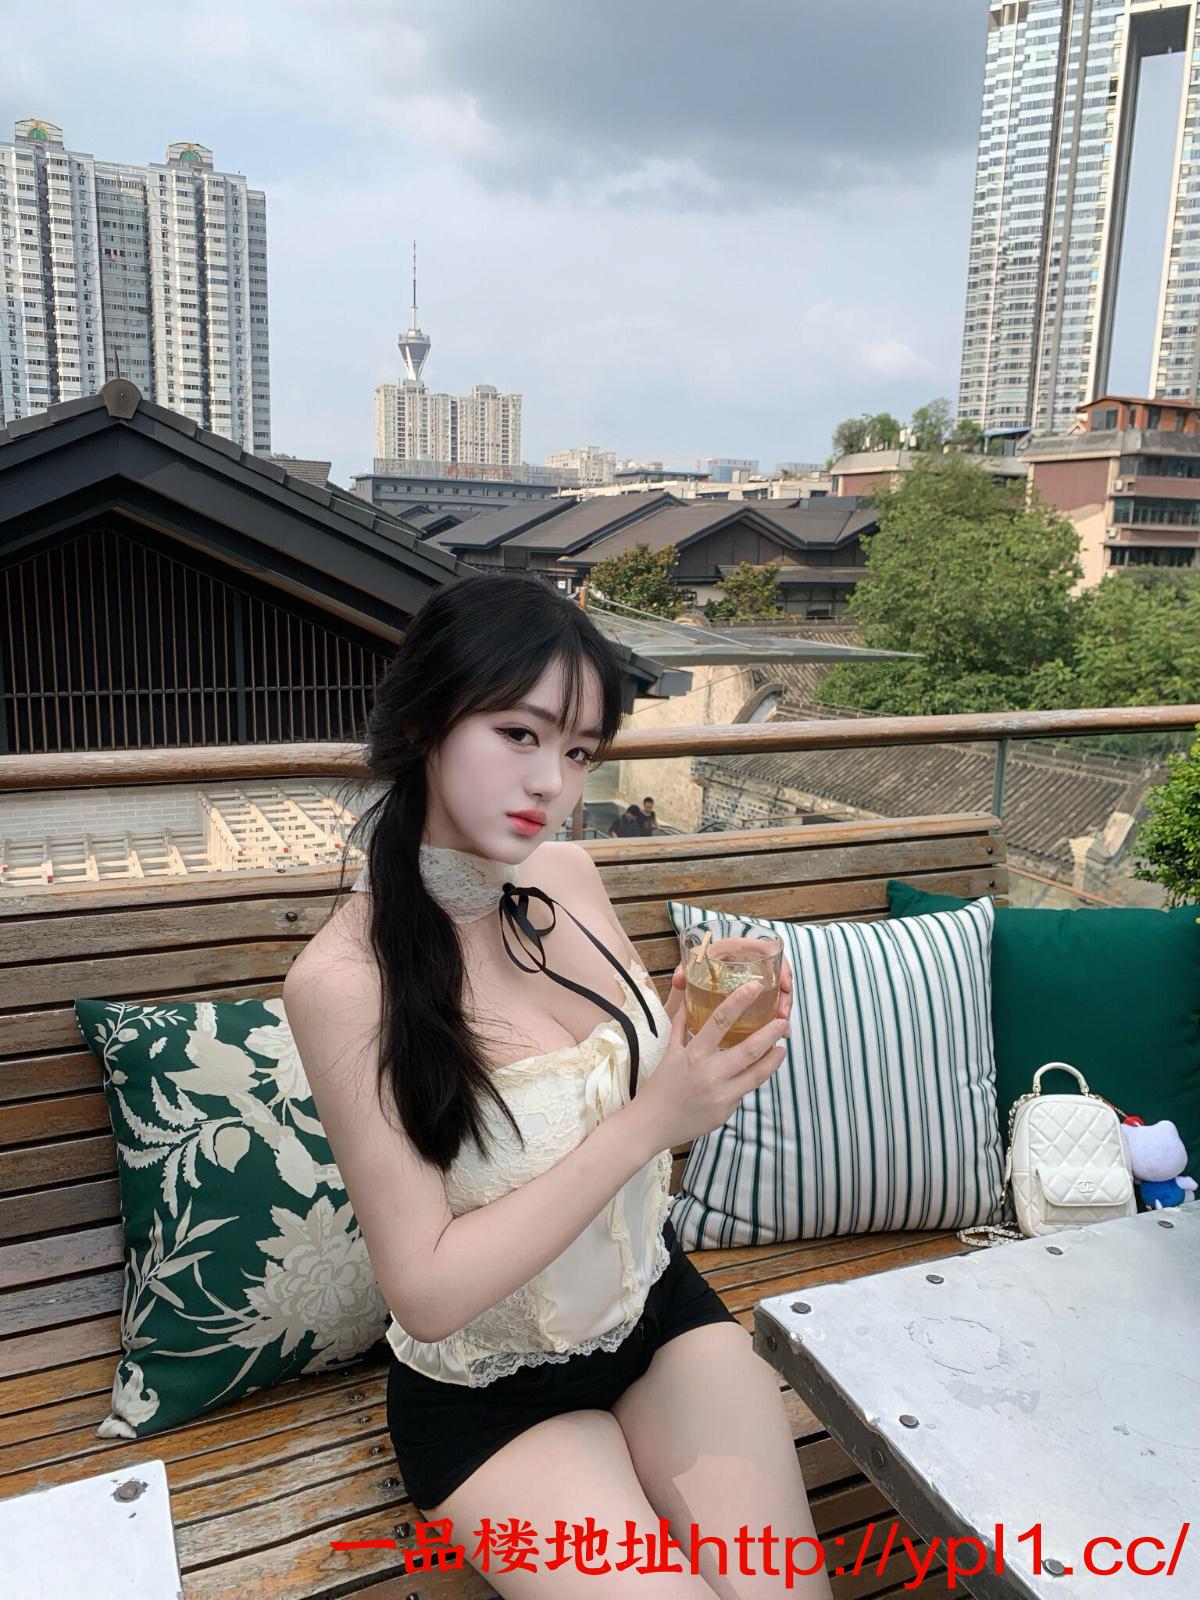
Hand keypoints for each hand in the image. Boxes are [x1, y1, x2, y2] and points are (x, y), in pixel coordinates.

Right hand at [631, 978, 789, 1152]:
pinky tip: (754, 1073)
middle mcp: (710, 1074)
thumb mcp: (668, 1052)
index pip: (721, 1020)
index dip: (740, 1000)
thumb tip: (688, 1000)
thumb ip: (681, 1026)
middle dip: (771, 1033)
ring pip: (757, 1074)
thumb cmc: (658, 1087)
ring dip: (773, 1059)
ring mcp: (721, 1095)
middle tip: (783, 1022)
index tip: (755, 986)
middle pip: (750, 1048)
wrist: (650, 1125)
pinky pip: (743, 1091)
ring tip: (781, 1048)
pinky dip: (750, 1080)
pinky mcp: (726, 1112)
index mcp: (694, 1054)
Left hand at [667, 951, 792, 1022]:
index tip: (784, 985)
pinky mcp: (757, 995)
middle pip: (776, 971)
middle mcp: (748, 961)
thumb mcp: (688, 972)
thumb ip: (683, 972)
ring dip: (782, 1008)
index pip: (763, 949)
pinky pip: (773, 1002)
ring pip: (777, 989)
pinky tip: (780, 1033)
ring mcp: (754, 978)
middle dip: (784, 993)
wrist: (691, 983)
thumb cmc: (691, 974)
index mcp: (733, 949)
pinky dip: (777, 1017)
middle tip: (783, 1015)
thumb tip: (679, 979)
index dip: (779, 965)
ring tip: (783, 1030)